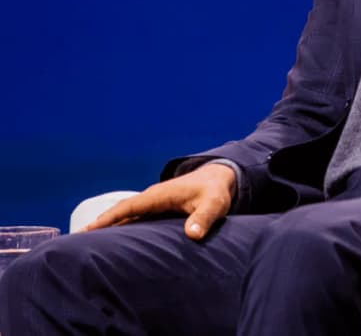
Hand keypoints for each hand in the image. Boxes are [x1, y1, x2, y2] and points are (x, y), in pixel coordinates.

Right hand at [81, 163, 236, 240]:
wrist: (221, 178)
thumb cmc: (216, 191)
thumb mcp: (214, 204)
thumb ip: (204, 218)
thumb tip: (192, 234)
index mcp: (159, 195)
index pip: (127, 208)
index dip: (106, 220)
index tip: (85, 231)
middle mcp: (152, 198)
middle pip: (120, 213)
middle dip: (99, 226)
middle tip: (74, 244)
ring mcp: (154, 204)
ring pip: (126, 217)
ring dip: (109, 229)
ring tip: (87, 247)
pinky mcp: (159, 210)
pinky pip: (135, 220)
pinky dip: (122, 228)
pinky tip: (114, 243)